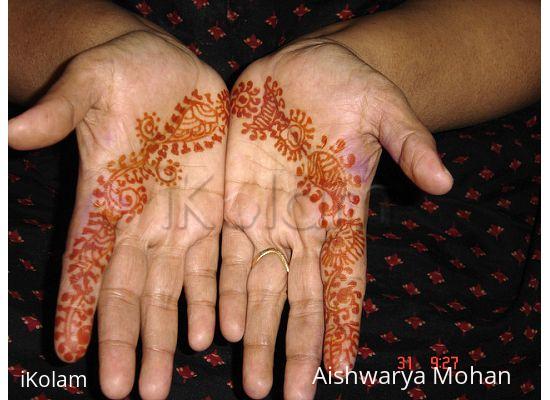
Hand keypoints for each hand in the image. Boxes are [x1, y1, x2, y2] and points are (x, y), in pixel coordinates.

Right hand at [9, 31, 227, 399]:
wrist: (167, 70)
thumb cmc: (120, 73)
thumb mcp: (88, 85)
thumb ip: (58, 113)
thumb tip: (11, 132)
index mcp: (107, 195)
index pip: (87, 258)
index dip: (79, 302)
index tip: (69, 348)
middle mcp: (142, 219)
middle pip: (133, 288)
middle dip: (130, 339)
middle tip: (131, 390)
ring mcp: (181, 217)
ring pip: (176, 287)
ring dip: (173, 332)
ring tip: (167, 380)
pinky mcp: (216, 207)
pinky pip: (216, 259)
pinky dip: (214, 297)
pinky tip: (216, 334)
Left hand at [221, 38, 451, 398]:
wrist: (307, 67)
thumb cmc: (352, 87)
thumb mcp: (386, 109)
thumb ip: (410, 143)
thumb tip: (445, 182)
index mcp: (340, 211)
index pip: (344, 277)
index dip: (341, 321)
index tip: (338, 367)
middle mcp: (301, 224)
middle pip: (296, 294)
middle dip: (291, 343)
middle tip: (286, 394)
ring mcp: (264, 212)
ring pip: (254, 282)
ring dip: (251, 329)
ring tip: (248, 377)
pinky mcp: (230, 194)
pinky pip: (219, 247)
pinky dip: (215, 287)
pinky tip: (212, 326)